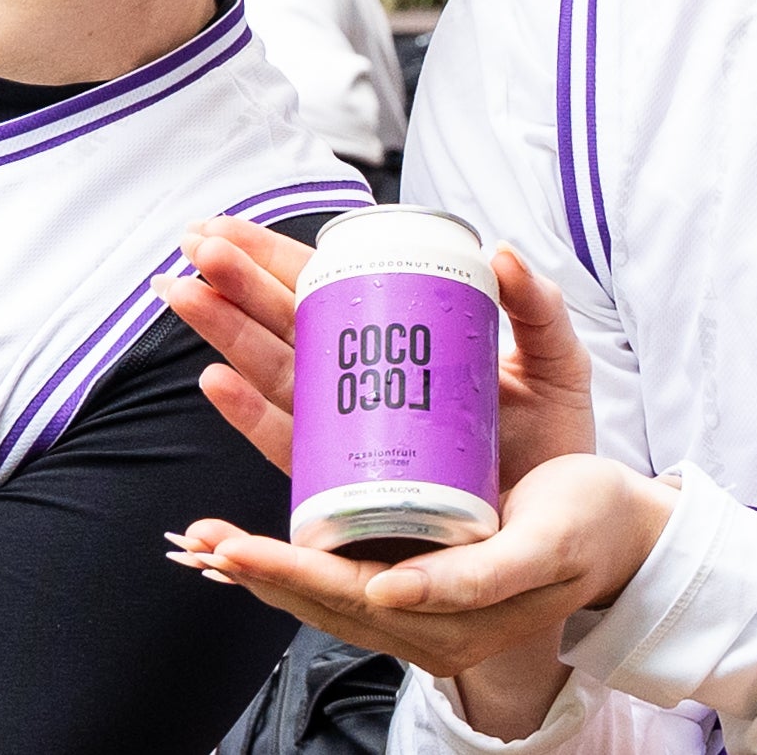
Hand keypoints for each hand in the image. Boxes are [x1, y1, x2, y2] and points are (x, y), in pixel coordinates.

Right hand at [160, 218, 595, 487]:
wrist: (569, 528)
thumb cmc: (555, 443)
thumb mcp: (557, 362)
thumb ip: (537, 308)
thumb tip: (501, 250)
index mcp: (400, 335)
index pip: (322, 286)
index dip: (270, 256)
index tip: (219, 228)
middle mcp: (363, 382)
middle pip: (286, 324)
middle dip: (234, 285)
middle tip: (191, 250)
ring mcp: (353, 433)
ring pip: (276, 373)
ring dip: (226, 335)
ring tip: (187, 296)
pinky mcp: (354, 486)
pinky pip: (295, 448)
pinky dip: (252, 417)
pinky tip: (217, 381)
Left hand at [167, 453, 675, 676]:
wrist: (623, 535)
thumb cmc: (584, 532)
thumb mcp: (539, 550)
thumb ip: (470, 580)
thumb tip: (389, 595)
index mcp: (445, 619)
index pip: (342, 598)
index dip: (283, 571)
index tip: (232, 549)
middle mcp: (420, 618)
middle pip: (316, 597)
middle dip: (253, 566)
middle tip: (197, 540)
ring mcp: (414, 600)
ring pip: (320, 587)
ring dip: (262, 563)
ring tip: (205, 540)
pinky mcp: (416, 570)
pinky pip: (342, 566)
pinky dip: (295, 549)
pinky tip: (261, 530)